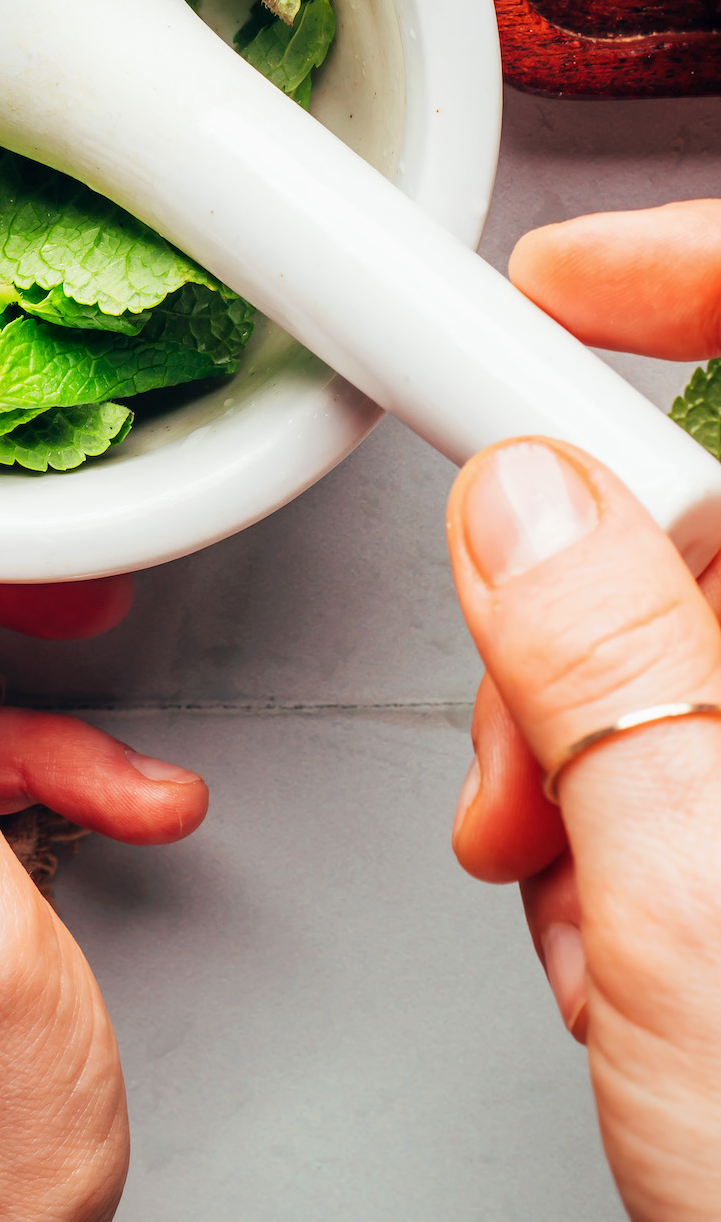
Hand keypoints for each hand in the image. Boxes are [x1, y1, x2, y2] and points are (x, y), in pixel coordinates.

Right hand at [448, 200, 720, 1221]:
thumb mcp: (701, 917)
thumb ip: (602, 670)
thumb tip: (529, 500)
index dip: (693, 277)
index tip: (566, 283)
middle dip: (578, 620)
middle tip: (521, 737)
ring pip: (687, 654)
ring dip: (582, 761)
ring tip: (585, 906)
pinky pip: (695, 756)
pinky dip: (623, 830)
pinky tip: (624, 945)